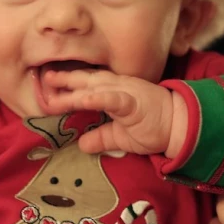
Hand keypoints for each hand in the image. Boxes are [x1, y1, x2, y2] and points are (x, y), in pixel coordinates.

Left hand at [41, 69, 174, 154]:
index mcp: (113, 91)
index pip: (86, 85)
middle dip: (63, 79)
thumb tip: (82, 144)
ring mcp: (125, 92)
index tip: (46, 87)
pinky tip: (83, 98)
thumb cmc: (152, 127)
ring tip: (52, 87)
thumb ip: (102, 138)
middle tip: (42, 78)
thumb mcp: (121, 137)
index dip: (67, 84)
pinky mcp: (134, 102)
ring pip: (94, 87)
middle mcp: (117, 86)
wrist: (180, 126)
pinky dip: (98, 97)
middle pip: (85, 80)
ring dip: (72, 87)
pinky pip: (113, 98)